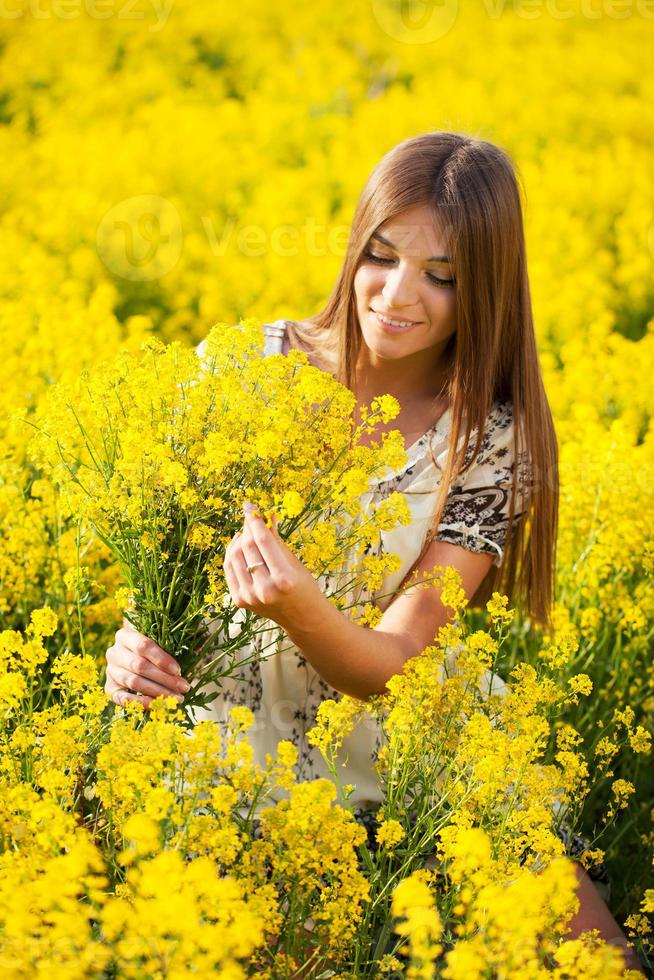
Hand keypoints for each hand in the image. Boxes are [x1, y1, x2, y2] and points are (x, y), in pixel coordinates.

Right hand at [105, 619, 190, 709]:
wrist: (133, 660)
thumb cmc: (154, 649)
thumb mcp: (163, 642)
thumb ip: (178, 643)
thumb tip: (198, 649)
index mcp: (126, 635)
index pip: (143, 645)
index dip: (162, 659)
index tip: (179, 671)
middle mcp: (114, 652)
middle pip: (139, 666)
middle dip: (164, 679)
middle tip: (184, 687)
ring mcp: (110, 671)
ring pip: (133, 682)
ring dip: (157, 692)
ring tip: (177, 698)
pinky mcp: (109, 688)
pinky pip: (123, 698)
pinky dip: (141, 703)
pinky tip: (158, 705)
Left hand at [223, 502, 324, 629]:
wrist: (301, 616)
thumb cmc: (302, 585)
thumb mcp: (293, 561)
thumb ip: (276, 539)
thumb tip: (265, 513)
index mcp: (284, 579)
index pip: (262, 541)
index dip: (254, 520)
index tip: (249, 507)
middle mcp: (265, 590)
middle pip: (247, 547)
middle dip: (246, 528)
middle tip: (248, 517)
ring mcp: (250, 597)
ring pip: (234, 557)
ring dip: (238, 540)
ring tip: (245, 532)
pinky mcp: (240, 601)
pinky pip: (230, 570)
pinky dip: (232, 555)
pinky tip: (238, 546)